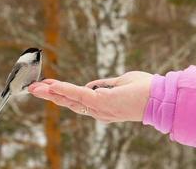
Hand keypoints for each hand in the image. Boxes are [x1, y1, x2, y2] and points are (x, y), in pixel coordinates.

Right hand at [28, 71, 152, 122]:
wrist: (162, 97)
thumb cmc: (146, 90)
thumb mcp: (122, 84)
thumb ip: (106, 84)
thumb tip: (93, 86)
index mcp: (103, 108)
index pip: (78, 102)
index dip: (63, 95)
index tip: (49, 86)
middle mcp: (98, 112)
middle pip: (69, 103)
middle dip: (51, 96)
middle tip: (33, 89)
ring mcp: (99, 109)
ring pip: (70, 100)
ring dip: (51, 93)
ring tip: (34, 88)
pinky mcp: (101, 102)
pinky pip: (77, 94)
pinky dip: (63, 89)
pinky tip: (50, 85)